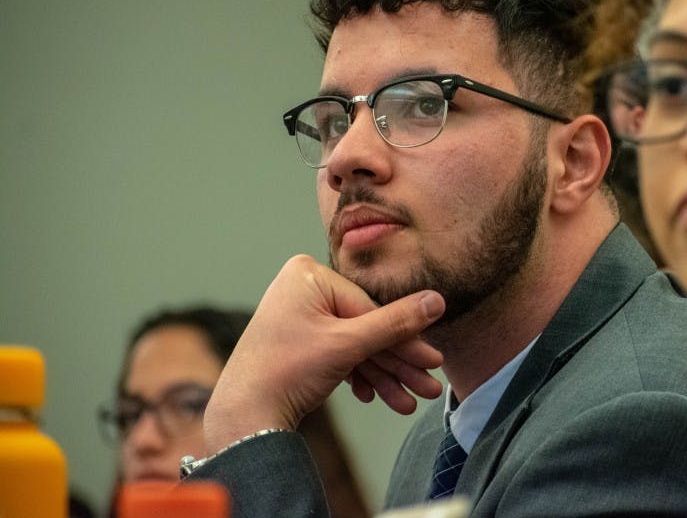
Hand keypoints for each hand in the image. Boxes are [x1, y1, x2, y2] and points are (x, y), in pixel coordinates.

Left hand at [203, 254, 444, 452]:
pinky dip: (358, 376)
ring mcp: (300, 315)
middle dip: (397, 364)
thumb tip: (437, 301)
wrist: (243, 417)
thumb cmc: (286, 371)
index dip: (404, 340)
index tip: (431, 361)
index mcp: (309, 275)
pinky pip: (338, 353)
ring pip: (355, 345)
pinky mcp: (299, 341)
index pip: (371, 308)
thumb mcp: (348, 345)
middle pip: (366, 327)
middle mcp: (303, 288)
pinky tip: (374, 397)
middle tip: (427, 386)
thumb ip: (396, 323)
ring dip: (383, 376)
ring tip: (407, 402)